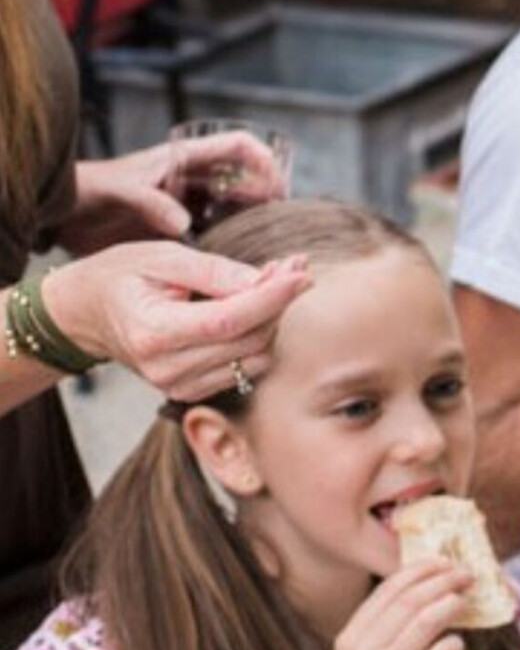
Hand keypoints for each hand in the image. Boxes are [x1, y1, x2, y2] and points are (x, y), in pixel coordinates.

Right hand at [38, 244, 310, 401]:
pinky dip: (260, 336)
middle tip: (293, 267)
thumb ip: (213, 271)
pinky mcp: (194, 392)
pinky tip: (260, 307)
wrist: (88, 313)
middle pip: (248, 340)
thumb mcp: (160, 256)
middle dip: (278, 303)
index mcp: (153, 333)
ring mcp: (181, 387)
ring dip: (274, 320)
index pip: (228, 321)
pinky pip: (246, 368)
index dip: (271, 298)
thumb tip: (266, 280)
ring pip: (255, 357)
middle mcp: (168, 370)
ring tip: (276, 282)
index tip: (301, 273)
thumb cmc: (121, 275)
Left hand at [59, 133, 290, 256]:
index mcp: (181, 160)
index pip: (236, 147)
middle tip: (282, 230)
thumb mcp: (117, 191)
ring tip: (268, 252)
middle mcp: (191, 182)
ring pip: (234, 214)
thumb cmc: (87, 193)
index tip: (278, 185)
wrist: (63, 216)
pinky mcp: (179, 234)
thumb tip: (183, 223)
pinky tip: (238, 270)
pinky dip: (229, 252)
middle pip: (244, 184)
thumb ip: (148, 201)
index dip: (263, 159)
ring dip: (252, 230)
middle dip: (267, 202)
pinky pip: (215, 240)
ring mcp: (188, 208)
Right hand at [319, 562, 472, 649]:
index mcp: (349, 640)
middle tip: (467, 575)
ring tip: (468, 598)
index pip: (387, 591)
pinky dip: (453, 645)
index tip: (443, 563)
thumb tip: (422, 611)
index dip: (419, 571)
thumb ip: (382, 643)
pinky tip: (458, 645)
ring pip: (425, 620)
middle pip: (410, 599)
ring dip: (451, 604)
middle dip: (443, 580)